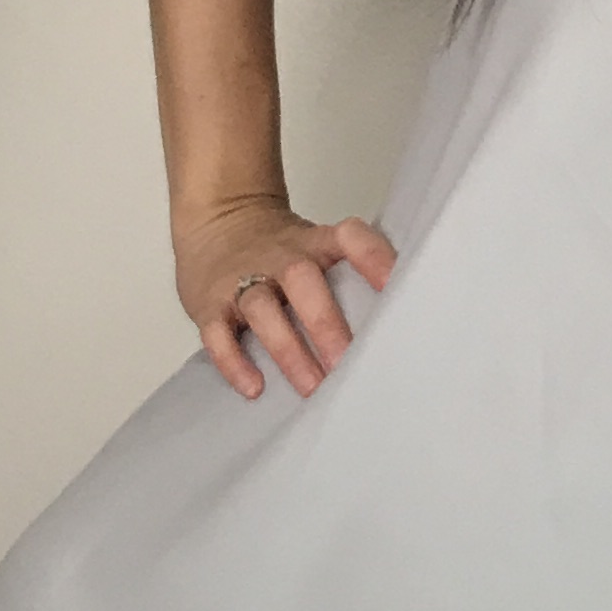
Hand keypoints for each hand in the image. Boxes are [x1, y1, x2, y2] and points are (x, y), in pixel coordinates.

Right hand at [174, 191, 395, 400]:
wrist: (216, 222)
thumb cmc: (282, 252)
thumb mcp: (316, 248)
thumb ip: (349, 277)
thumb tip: (402, 325)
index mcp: (314, 243)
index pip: (348, 236)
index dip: (372, 256)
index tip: (395, 286)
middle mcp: (279, 257)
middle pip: (301, 279)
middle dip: (326, 322)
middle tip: (349, 363)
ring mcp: (241, 278)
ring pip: (261, 308)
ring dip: (288, 349)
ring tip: (312, 386)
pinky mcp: (209, 304)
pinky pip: (217, 333)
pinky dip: (234, 361)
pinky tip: (254, 388)